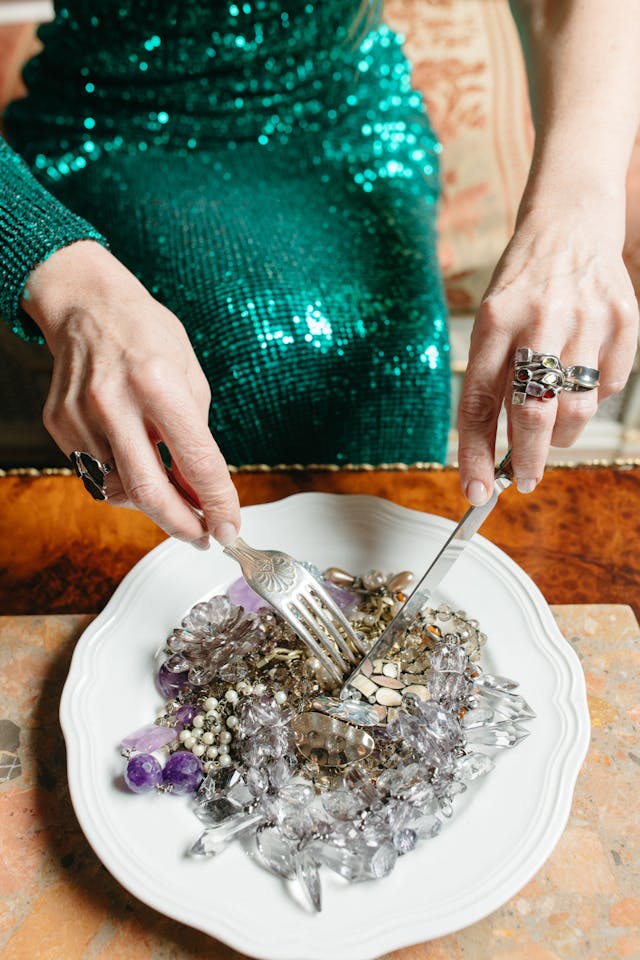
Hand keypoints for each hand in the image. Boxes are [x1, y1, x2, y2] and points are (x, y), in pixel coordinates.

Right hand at [22, 241, 239, 546]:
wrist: (87, 305)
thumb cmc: (147, 335)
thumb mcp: (191, 380)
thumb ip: (196, 440)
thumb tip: (201, 495)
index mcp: (157, 382)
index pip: (195, 461)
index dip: (217, 503)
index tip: (229, 528)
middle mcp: (113, 401)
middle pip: (149, 491)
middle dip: (182, 526)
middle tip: (203, 537)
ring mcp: (80, 415)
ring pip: (120, 490)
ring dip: (152, 504)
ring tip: (172, 493)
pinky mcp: (60, 424)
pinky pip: (95, 475)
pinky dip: (123, 482)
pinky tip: (137, 464)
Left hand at [457, 207, 638, 502]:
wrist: (570, 224)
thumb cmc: (522, 285)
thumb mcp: (492, 321)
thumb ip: (495, 378)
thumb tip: (501, 448)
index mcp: (494, 321)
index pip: (480, 404)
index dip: (475, 456)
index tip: (475, 492)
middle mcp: (539, 318)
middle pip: (532, 414)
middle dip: (526, 459)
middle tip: (524, 477)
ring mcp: (587, 319)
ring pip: (575, 410)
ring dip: (560, 434)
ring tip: (551, 423)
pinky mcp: (624, 320)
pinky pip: (607, 388)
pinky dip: (591, 398)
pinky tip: (580, 378)